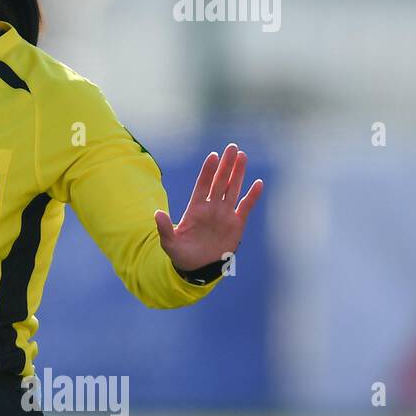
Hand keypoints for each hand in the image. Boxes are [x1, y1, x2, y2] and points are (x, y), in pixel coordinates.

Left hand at [155, 143, 262, 271]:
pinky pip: (245, 206)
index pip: (202, 185)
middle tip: (232, 147)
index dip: (208, 171)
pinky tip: (258, 183)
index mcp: (195, 208)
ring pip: (232, 189)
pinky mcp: (236, 224)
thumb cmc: (181, 254)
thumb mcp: (169, 242)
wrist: (197, 267)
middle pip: (219, 181)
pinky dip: (252, 196)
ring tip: (242, 156)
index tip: (213, 156)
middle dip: (226, 165)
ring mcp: (224, 214)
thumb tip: (157, 213)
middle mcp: (211, 207)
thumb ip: (164, 228)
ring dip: (238, 173)